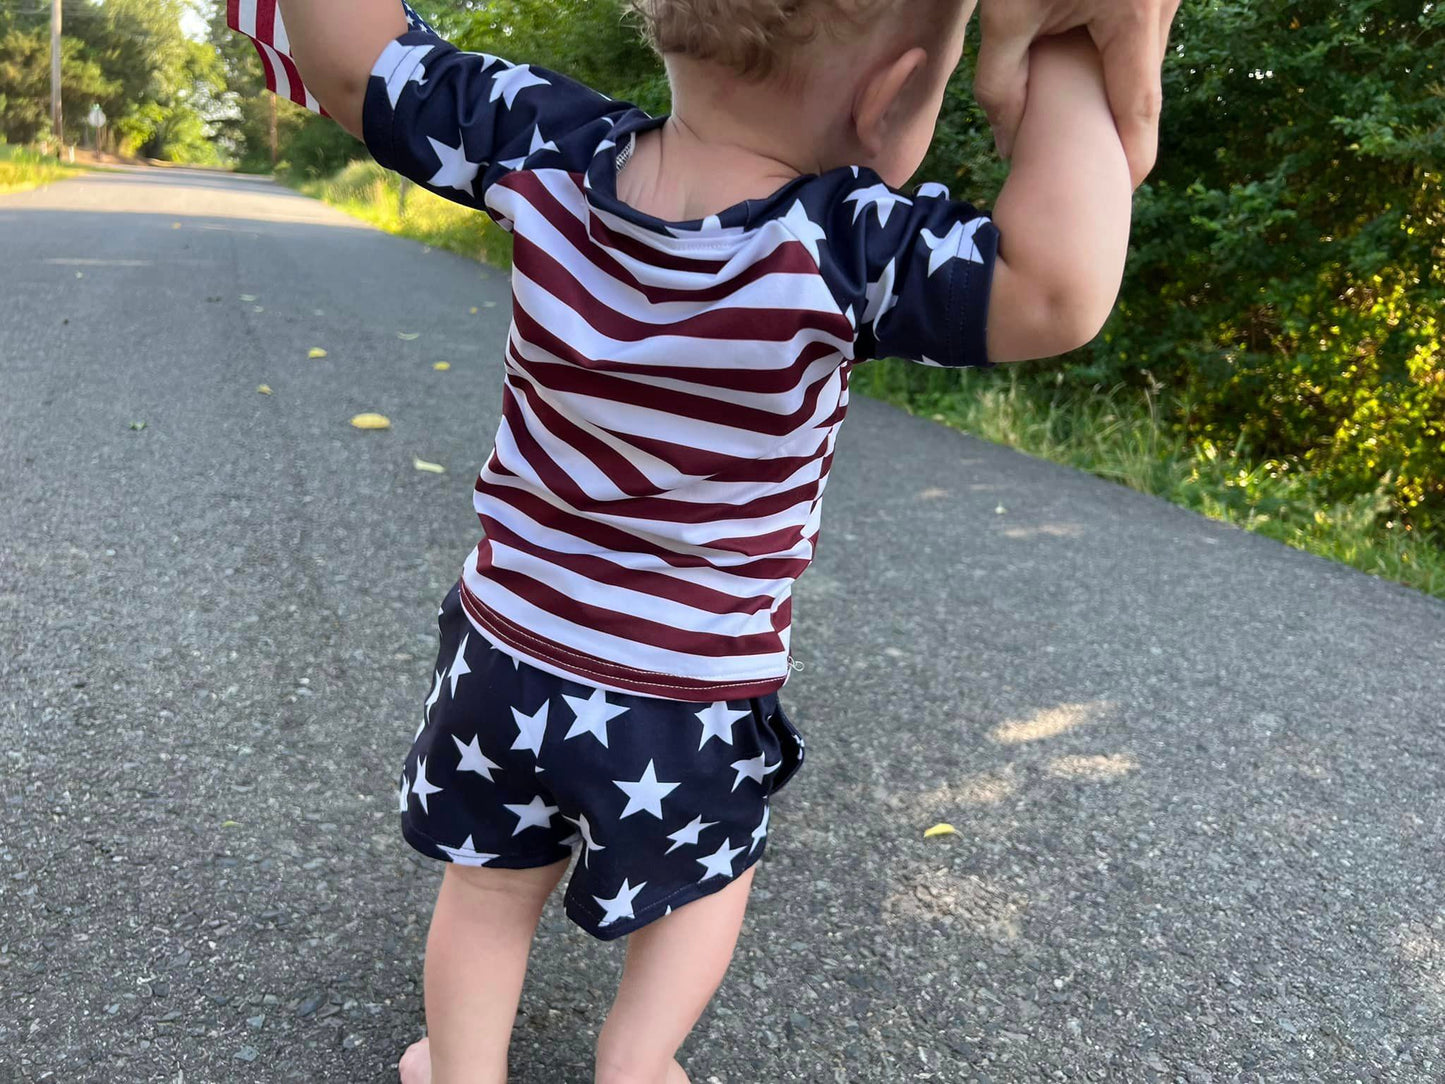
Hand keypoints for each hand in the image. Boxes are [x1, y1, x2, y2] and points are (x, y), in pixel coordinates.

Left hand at [973, 0, 1180, 186]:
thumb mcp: (1004, 14)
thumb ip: (999, 84)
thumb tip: (1007, 149)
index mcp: (1134, 14)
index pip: (1139, 110)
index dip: (1128, 160)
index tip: (1114, 196)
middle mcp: (1163, 3)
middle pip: (1144, 89)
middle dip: (1115, 129)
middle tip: (1084, 169)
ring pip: (1145, 64)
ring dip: (1115, 93)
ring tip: (1078, 124)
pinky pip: (1140, 39)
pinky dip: (1115, 62)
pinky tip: (1084, 79)